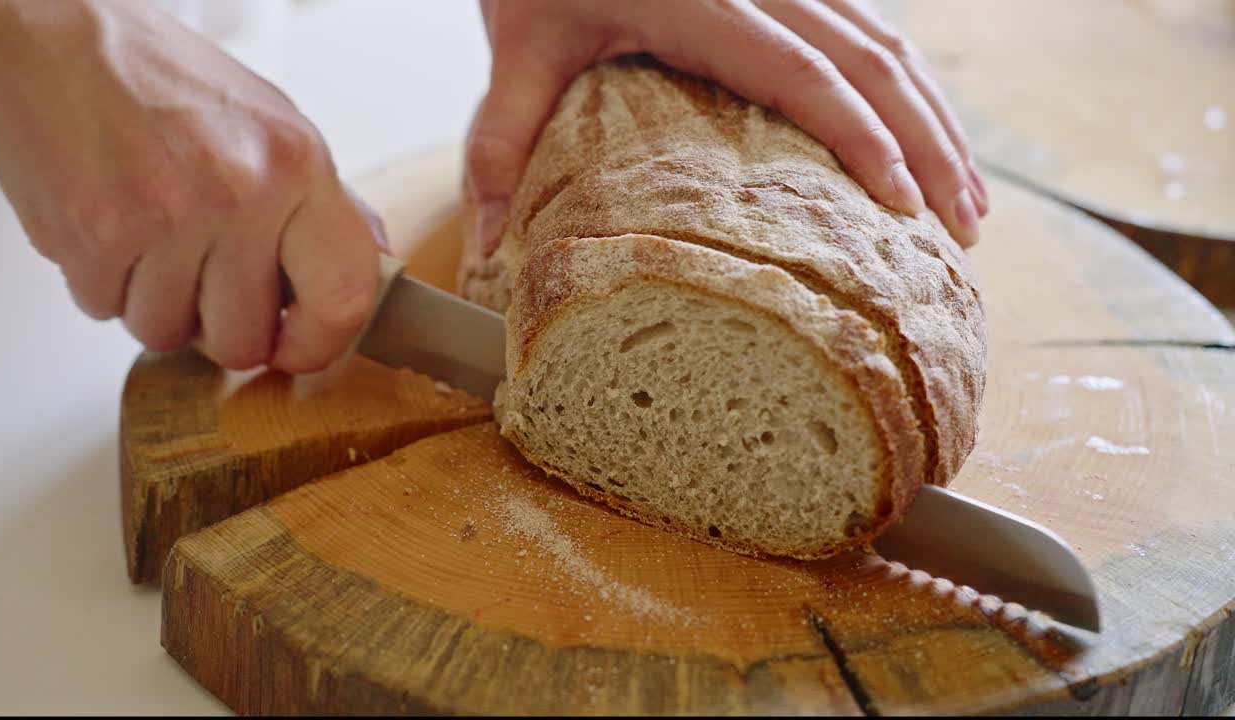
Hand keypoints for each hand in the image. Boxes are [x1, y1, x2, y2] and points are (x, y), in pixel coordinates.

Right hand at [0, 0, 385, 372]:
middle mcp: (238, 192)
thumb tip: (371, 274)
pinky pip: (106, 311)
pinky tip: (111, 227)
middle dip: (220, 328)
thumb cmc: (162, 78)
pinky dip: (104, 284)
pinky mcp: (92, 236)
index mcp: (297, 165)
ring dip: (157, 304)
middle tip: (205, 283)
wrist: (50, 34)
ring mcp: (163, 217)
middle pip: (243, 341)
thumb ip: (325, 207)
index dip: (321, 344)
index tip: (297, 346)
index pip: (344, 297)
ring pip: (167, 334)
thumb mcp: (273, 125)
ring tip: (152, 240)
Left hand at [467, 0, 988, 251]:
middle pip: (874, 62)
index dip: (865, 138)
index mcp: (704, 2)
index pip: (805, 75)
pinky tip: (927, 134)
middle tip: (963, 227)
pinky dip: (907, 88)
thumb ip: (501, 139)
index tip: (906, 203)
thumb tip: (490, 243)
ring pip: (888, 42)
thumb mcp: (515, 44)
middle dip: (930, 146)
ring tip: (968, 198)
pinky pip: (870, 28)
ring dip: (936, 119)